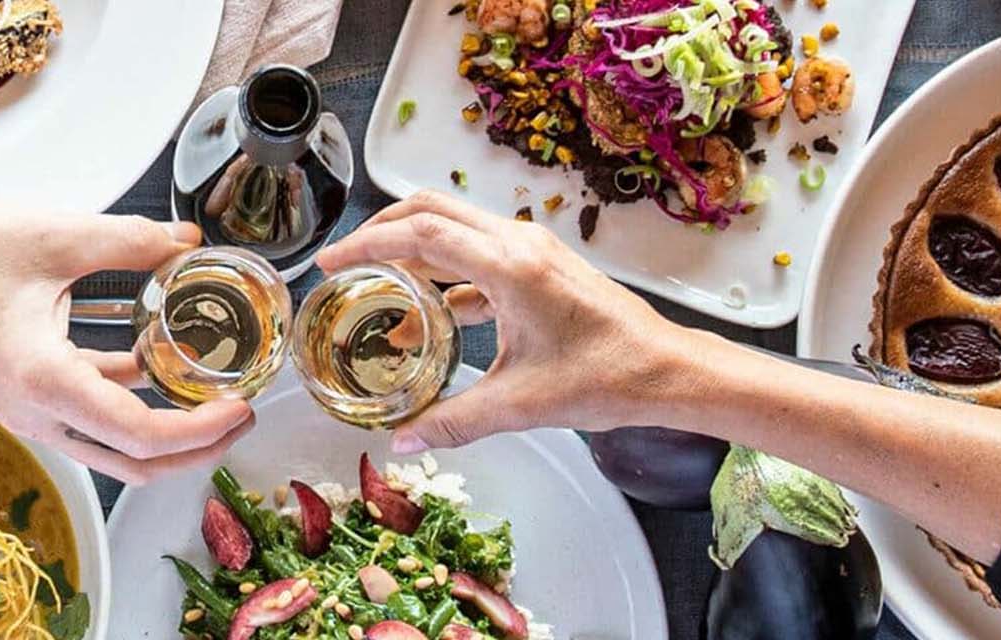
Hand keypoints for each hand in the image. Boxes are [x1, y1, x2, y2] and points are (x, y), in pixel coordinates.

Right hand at [0, 189, 254, 482]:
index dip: (201, 429)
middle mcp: (36, 413)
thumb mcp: (56, 236)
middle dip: (195, 447)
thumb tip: (188, 241)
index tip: (242, 406)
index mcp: (45, 382)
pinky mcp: (24, 393)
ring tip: (211, 388)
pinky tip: (159, 358)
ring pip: (113, 444)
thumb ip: (131, 241)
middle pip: (134, 462)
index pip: (141, 434)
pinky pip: (88, 413)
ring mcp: (28, 410)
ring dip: (165, 426)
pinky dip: (129, 397)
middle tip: (241, 414)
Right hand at [315, 191, 717, 452]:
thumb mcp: (520, 404)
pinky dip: (446, 278)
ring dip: (413, 253)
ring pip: (455, 229)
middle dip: (382, 231)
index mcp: (510, 265)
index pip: (420, 234)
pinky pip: (478, 256)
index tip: (332, 260)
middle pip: (432, 211)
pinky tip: (430, 320)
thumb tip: (403, 439)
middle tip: (347, 261)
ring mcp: (533, 250)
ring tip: (380, 293)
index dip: (367, 244)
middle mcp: (519, 243)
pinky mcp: (541, 266)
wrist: (668, 371)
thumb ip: (454, 419)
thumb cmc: (608, 378)